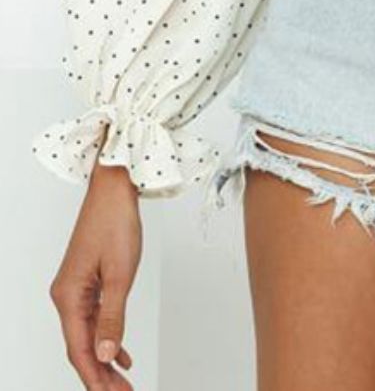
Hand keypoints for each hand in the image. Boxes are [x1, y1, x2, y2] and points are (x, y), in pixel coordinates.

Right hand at [48, 161, 141, 388]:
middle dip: (101, 375)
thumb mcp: (121, 273)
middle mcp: (66, 296)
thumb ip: (113, 317)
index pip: (80, 349)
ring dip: (105, 360)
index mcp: (68, 297)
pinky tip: (120, 356)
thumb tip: (106, 355)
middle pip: (82, 346)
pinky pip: (94, 319)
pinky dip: (107, 337)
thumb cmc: (116, 223)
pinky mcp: (86, 281)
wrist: (114, 188)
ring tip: (123, 383)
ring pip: (88, 335)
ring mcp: (75, 289)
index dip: (95, 378)